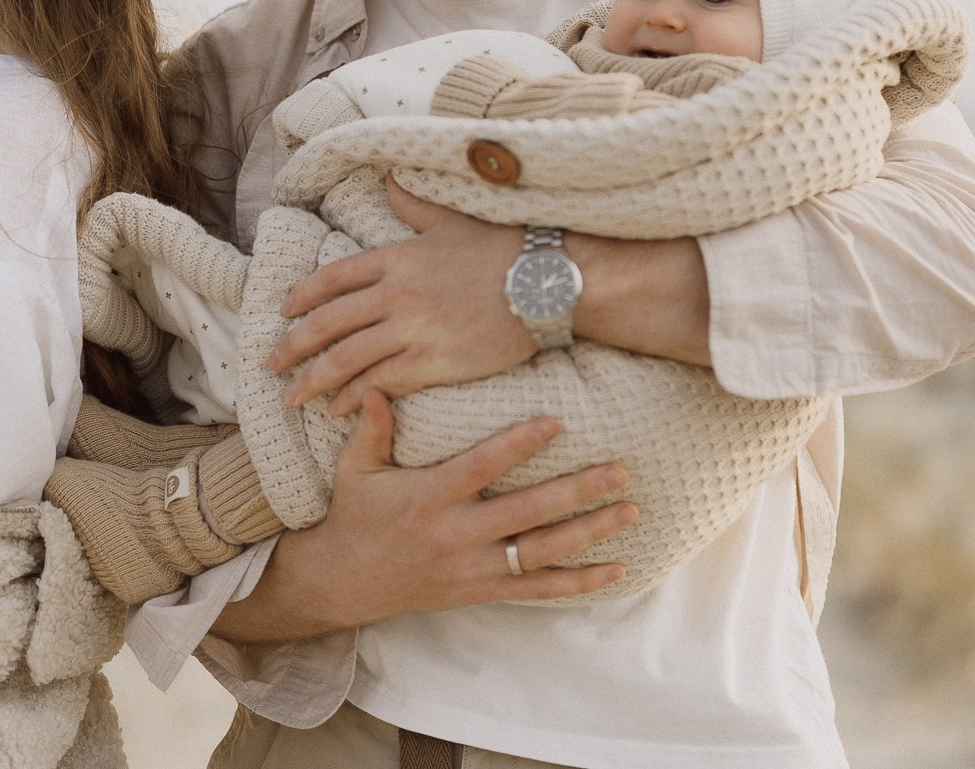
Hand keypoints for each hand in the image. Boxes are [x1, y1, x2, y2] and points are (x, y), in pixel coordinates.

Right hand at [207, 395, 633, 642]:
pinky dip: (579, 583)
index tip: (556, 420)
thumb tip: (376, 383)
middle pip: (527, 512)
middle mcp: (456, 535)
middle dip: (577, 491)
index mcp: (429, 497)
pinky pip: (537, 590)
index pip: (482, 467)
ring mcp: (473, 568)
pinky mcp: (482, 591)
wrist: (344, 582)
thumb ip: (371, 428)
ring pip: (542, 552)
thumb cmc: (354, 515)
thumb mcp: (354, 469)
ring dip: (590, 532)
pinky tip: (616, 570)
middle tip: (620, 470)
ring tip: (630, 510)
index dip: (519, 444)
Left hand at [269, 178, 534, 414]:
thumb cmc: (504, 248)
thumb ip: (413, 204)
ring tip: (292, 396)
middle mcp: (396, 294)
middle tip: (271, 363)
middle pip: (329, 322)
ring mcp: (413, 330)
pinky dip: (354, 397)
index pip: (334, 278)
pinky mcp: (434, 362)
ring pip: (347, 358)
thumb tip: (387, 176)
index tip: (283, 311)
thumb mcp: (451, 219)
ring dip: (313, 379)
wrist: (547, 282)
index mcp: (397, 258)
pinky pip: (382, 383)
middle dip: (294, 345)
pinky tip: (337, 409)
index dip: (303, 296)